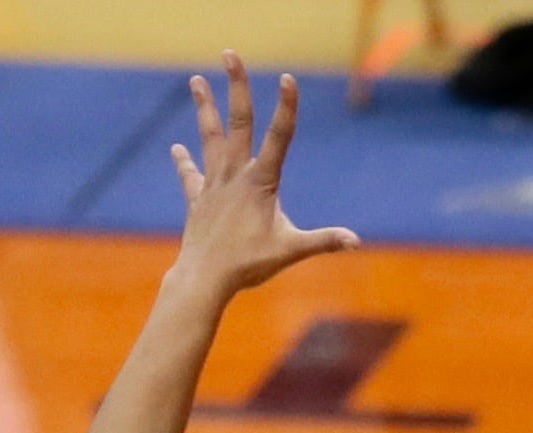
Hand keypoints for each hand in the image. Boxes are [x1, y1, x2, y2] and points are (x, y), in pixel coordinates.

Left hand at [170, 53, 358, 295]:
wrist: (205, 278)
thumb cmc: (249, 265)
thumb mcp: (290, 251)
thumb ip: (323, 241)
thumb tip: (356, 241)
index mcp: (260, 182)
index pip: (279, 137)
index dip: (285, 107)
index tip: (287, 78)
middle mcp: (234, 175)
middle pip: (238, 121)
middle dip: (236, 86)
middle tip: (230, 54)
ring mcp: (214, 185)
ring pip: (210, 138)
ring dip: (204, 108)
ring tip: (195, 80)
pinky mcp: (199, 200)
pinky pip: (191, 176)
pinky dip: (184, 163)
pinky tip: (176, 148)